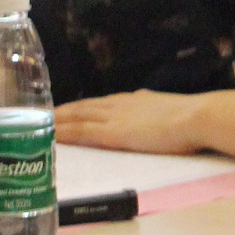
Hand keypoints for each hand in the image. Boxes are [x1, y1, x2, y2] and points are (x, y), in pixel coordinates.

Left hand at [54, 89, 209, 153]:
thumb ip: (156, 112)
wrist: (195, 117)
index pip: (101, 103)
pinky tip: (50, 134)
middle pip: (84, 107)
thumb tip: (152, 115)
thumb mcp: (169, 110)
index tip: (68, 109)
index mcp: (134, 100)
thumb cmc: (191, 117)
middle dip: (63, 110)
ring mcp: (114, 118)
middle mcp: (119, 105)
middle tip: (43, 113)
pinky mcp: (112, 134)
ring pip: (77, 116)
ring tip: (39, 122)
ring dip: (57, 119)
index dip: (83, 107)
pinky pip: (81, 132)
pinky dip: (64, 132)